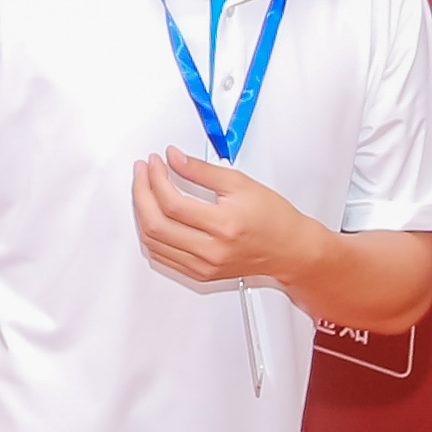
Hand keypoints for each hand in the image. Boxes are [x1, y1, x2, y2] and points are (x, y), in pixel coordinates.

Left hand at [130, 147, 332, 298]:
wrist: (289, 249)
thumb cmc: (273, 218)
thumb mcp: (240, 183)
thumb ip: (202, 170)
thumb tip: (173, 158)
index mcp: (223, 226)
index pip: (172, 203)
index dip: (156, 179)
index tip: (154, 162)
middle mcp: (211, 251)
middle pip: (156, 225)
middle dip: (142, 193)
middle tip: (143, 173)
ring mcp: (204, 266)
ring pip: (154, 243)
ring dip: (143, 213)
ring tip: (145, 189)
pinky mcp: (200, 274)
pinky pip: (163, 256)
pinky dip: (152, 234)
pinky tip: (153, 215)